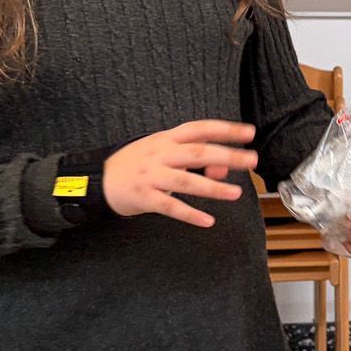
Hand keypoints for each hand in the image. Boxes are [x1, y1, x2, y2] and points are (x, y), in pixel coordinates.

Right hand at [101, 120, 258, 227]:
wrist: (99, 179)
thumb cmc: (137, 164)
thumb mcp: (164, 154)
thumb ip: (194, 158)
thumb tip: (224, 165)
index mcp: (166, 139)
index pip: (200, 129)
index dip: (225, 129)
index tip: (249, 132)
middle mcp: (160, 154)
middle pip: (197, 152)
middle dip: (227, 155)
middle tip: (252, 160)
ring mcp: (151, 175)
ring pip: (186, 180)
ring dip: (213, 187)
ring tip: (235, 193)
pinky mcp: (144, 197)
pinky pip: (170, 206)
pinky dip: (190, 214)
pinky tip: (208, 220)